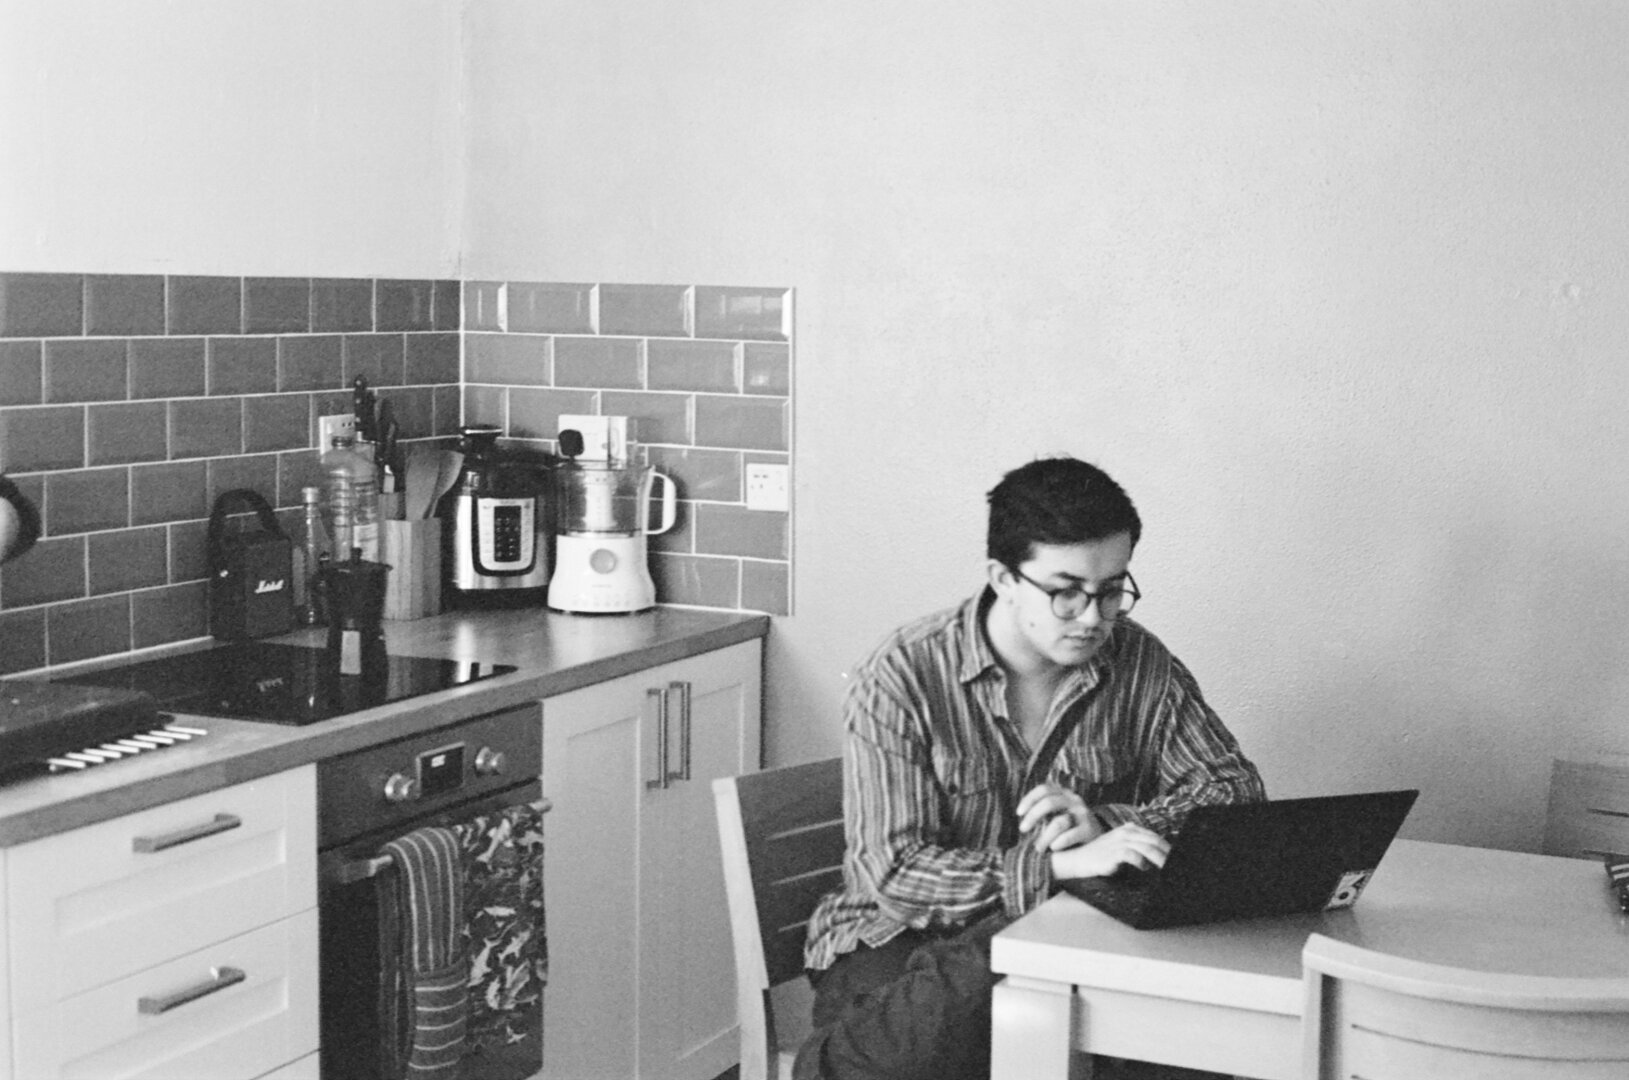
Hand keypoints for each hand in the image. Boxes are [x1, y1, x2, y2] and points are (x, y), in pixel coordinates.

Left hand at [1016, 782, 1098, 851]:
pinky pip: (1070, 835)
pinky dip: (1059, 842)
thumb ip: (1042, 812)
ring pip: (1059, 823)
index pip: (1044, 789)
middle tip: (1023, 829)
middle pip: (1049, 802)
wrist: (1100, 842)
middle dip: (1033, 816)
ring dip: (1044, 837)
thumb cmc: (1069, 829)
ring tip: (1038, 848)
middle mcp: (1074, 801)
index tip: (1019, 813)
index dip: (1029, 799)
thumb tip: (1020, 816)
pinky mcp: (1090, 830)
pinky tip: (1054, 848)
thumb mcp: (1056, 815)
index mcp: (1064, 794)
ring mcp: (1083, 814)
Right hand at [1049, 823, 1169, 880]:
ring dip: (1160, 859)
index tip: (1175, 858)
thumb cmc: (1100, 855)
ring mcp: (1119, 841)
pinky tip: (1144, 868)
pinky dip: (1142, 862)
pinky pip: (1133, 855)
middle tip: (1176, 864)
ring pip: (1147, 848)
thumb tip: (1158, 857)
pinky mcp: (1113, 852)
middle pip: (1154, 841)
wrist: (1078, 859)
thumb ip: (1136, 846)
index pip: (1154, 837)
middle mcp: (1125, 832)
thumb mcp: (1119, 846)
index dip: (1167, 847)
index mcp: (1129, 829)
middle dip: (1167, 853)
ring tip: (1167, 868)